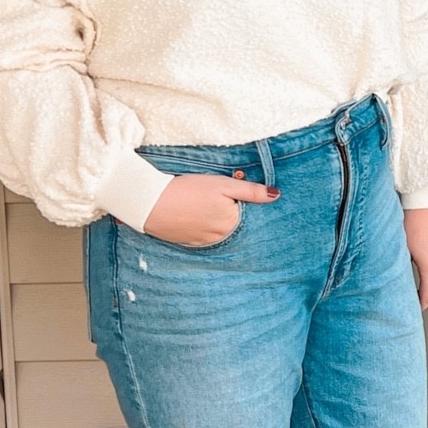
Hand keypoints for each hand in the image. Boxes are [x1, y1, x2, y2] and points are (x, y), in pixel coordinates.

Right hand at [143, 171, 277, 246]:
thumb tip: (276, 195)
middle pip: (233, 221)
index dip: (239, 197)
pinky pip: (203, 234)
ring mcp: (204, 242)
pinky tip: (192, 213)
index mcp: (232, 223)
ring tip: (199, 203)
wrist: (150, 203)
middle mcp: (221, 237)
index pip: (247, 212)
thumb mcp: (223, 184)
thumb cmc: (188, 190)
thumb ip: (251, 191)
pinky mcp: (189, 242)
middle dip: (228, 208)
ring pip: (217, 228)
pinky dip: (201, 224)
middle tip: (209, 194)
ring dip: (214, 217)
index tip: (228, 189)